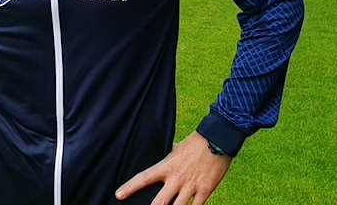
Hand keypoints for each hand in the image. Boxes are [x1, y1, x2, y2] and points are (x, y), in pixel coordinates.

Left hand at [115, 132, 231, 204]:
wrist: (218, 139)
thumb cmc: (196, 142)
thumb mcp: (177, 148)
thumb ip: (168, 157)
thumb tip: (162, 156)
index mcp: (167, 166)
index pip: (144, 178)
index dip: (130, 187)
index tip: (119, 195)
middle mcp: (176, 178)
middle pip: (160, 202)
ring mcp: (190, 186)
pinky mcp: (205, 190)